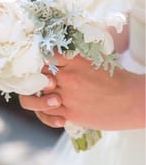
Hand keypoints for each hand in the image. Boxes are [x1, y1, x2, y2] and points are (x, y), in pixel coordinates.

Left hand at [19, 53, 144, 129]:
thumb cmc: (116, 77)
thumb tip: (60, 51)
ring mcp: (67, 95)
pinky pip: (47, 112)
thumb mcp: (95, 58)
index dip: (39, 57)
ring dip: (37, 95)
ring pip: (37, 95)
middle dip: (34, 76)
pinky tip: (55, 109)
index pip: (45, 54)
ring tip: (45, 94)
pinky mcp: (70, 113)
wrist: (131, 100)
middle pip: (37, 74)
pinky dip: (45, 111)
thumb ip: (75, 55)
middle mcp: (67, 75)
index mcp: (73, 59)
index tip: (38, 60)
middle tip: (36, 78)